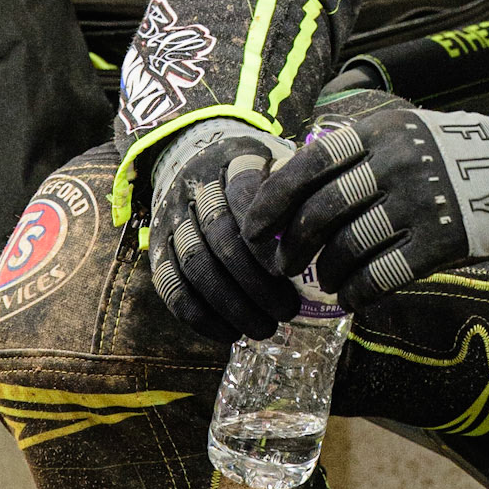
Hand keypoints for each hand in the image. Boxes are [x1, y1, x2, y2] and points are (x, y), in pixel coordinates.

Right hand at [149, 121, 300, 341]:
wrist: (192, 154)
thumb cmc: (255, 170)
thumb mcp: (280, 159)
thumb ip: (301, 187)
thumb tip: (332, 228)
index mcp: (233, 160)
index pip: (245, 195)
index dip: (265, 237)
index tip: (288, 268)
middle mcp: (196, 187)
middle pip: (221, 238)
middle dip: (255, 282)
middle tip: (287, 311)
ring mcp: (172, 218)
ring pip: (196, 266)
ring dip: (231, 305)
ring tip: (265, 328)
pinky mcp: (156, 246)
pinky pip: (170, 286)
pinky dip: (200, 316)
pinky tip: (229, 333)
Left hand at [241, 101, 488, 311]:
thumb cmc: (442, 156)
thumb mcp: (399, 133)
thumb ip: (352, 154)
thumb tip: (286, 191)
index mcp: (380, 134)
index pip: (310, 165)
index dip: (274, 200)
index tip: (254, 228)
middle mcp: (396, 164)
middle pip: (322, 211)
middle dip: (292, 246)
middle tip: (283, 264)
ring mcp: (419, 203)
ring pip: (348, 247)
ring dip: (326, 272)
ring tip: (324, 280)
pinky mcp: (439, 242)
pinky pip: (381, 275)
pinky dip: (357, 293)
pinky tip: (351, 298)